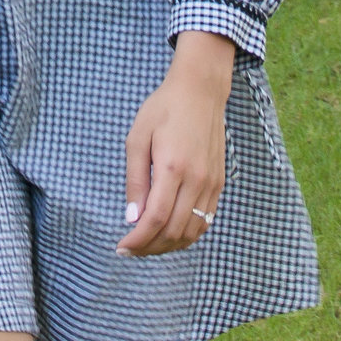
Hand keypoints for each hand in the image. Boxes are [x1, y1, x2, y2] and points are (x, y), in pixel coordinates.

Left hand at [119, 34, 234, 256]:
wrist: (200, 92)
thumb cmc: (163, 110)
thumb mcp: (137, 138)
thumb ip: (135, 180)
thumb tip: (133, 217)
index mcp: (173, 167)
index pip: (156, 218)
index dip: (138, 239)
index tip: (122, 246)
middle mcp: (197, 179)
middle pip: (174, 231)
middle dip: (150, 247)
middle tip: (130, 249)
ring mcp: (211, 183)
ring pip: (192, 231)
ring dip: (169, 245)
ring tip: (148, 244)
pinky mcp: (219, 183)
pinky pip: (205, 220)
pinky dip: (187, 234)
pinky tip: (169, 232)